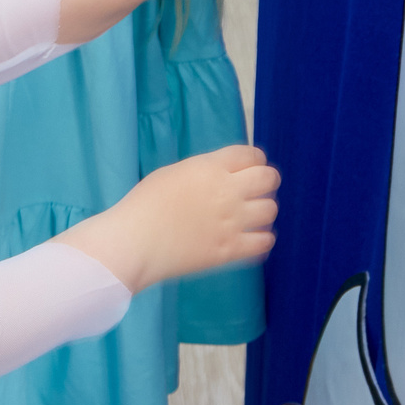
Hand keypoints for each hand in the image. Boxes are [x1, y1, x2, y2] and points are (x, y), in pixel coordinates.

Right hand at [63, 145, 279, 292]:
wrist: (134, 241)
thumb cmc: (144, 204)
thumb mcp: (173, 173)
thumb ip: (204, 170)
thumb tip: (224, 174)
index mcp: (210, 167)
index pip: (251, 154)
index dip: (255, 160)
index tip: (251, 168)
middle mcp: (227, 191)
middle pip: (269, 178)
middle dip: (265, 181)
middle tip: (255, 191)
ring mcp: (231, 221)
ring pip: (270, 209)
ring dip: (263, 211)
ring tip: (251, 217)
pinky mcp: (230, 250)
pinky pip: (265, 242)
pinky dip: (261, 239)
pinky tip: (250, 239)